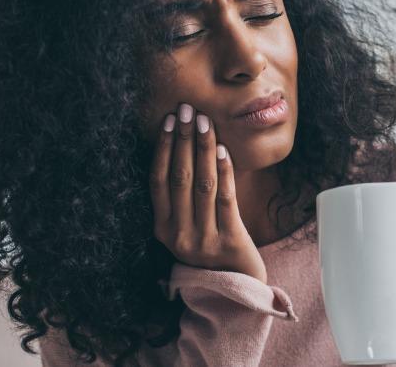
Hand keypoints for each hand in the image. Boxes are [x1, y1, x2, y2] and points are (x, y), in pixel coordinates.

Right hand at [150, 102, 267, 283]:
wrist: (238, 285)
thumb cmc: (212, 245)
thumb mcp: (188, 225)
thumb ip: (182, 196)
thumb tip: (183, 144)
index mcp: (162, 228)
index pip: (157, 181)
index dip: (163, 148)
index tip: (169, 120)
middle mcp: (178, 235)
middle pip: (179, 178)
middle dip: (183, 139)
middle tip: (187, 110)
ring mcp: (203, 240)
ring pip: (201, 185)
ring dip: (203, 148)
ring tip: (205, 122)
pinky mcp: (229, 242)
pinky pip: (226, 199)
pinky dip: (223, 172)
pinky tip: (223, 149)